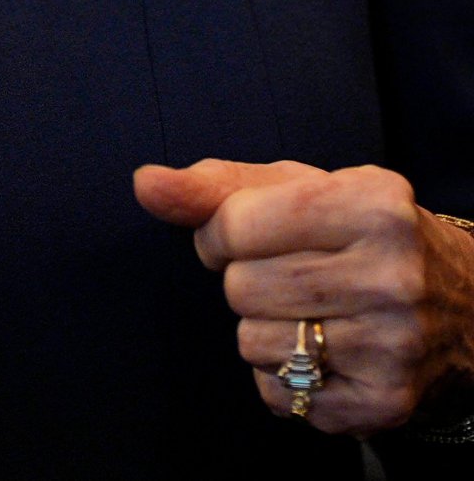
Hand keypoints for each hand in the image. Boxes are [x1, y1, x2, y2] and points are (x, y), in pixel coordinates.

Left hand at [134, 158, 473, 437]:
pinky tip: (324, 351)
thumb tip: (143, 183)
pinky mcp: (384, 402)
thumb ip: (215, 185)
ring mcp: (393, 344)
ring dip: (262, 327)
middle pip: (240, 286)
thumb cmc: (358, 233)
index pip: (235, 223)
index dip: (221, 232)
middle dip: (246, 279)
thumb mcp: (300, 189)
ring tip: (309, 311)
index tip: (247, 233)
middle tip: (290, 273)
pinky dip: (282, 375)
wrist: (461, 306)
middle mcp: (392, 273)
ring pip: (252, 341)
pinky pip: (277, 393)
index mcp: (373, 203)